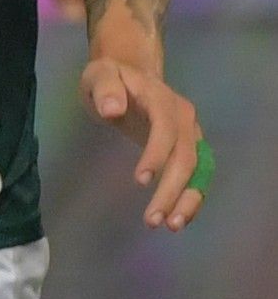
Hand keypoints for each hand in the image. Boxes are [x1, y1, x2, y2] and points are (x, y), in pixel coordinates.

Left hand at [83, 57, 204, 230]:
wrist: (130, 73)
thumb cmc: (110, 77)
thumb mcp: (99, 76)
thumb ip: (105, 89)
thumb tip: (112, 110)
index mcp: (162, 100)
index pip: (165, 129)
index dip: (156, 155)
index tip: (140, 181)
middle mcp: (185, 118)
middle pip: (186, 157)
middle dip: (172, 189)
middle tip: (153, 219)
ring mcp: (191, 134)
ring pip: (199, 170)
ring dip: (188, 200)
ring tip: (170, 225)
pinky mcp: (190, 148)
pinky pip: (198, 175)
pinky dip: (191, 198)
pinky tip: (176, 218)